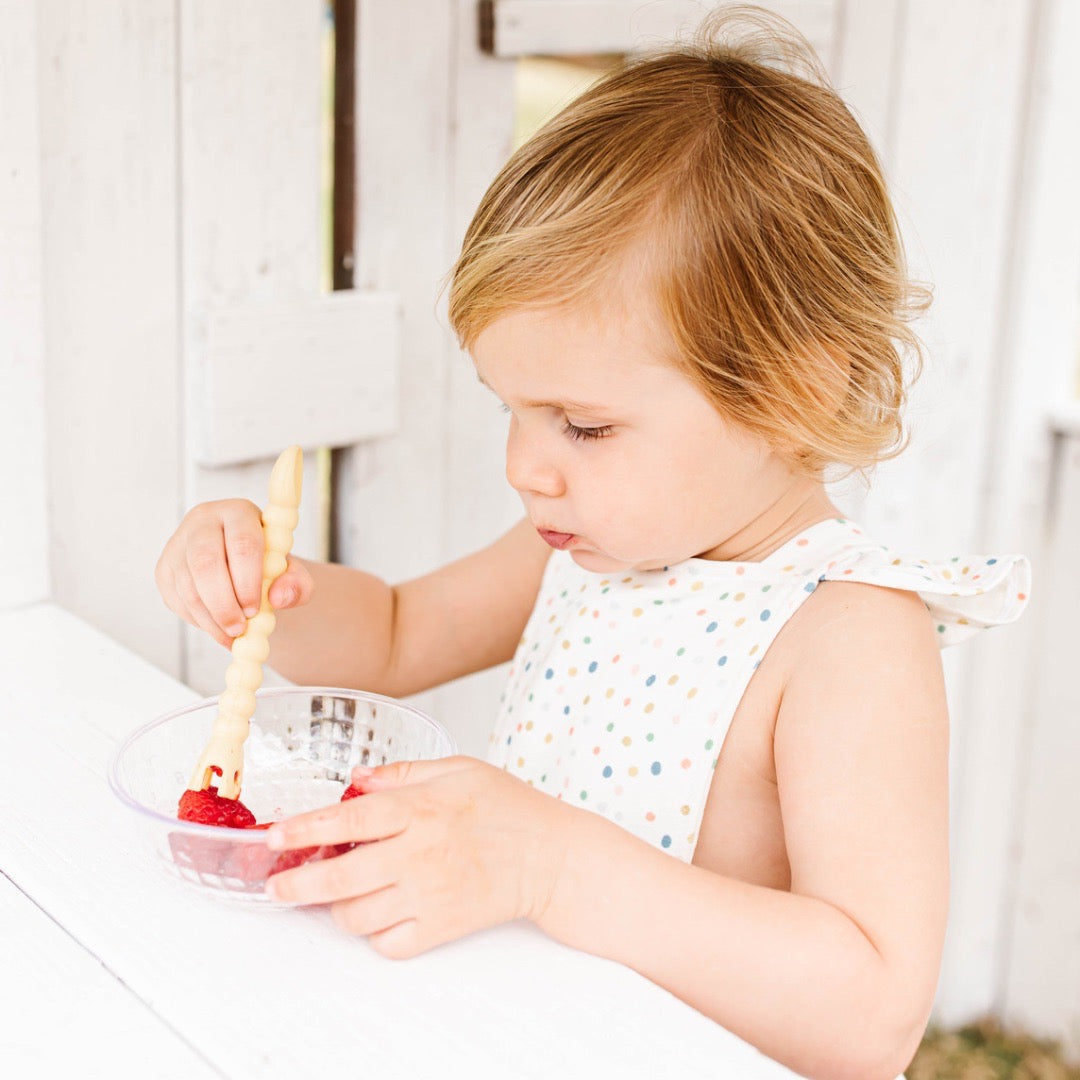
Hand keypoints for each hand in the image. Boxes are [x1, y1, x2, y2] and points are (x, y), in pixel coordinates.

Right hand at [155, 499, 313, 646]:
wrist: (244, 570)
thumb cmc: (270, 567)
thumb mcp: (292, 573)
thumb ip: (297, 584)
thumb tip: (280, 597)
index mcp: (239, 513)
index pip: (242, 543)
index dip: (248, 581)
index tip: (255, 610)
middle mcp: (204, 521)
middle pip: (206, 562)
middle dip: (224, 604)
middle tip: (240, 629)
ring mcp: (179, 544)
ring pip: (189, 586)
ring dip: (211, 619)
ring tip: (233, 635)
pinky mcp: (164, 569)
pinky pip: (177, 600)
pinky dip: (199, 621)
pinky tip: (218, 627)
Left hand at [264, 756, 574, 957]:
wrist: (550, 855)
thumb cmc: (507, 806)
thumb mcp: (457, 769)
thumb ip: (403, 773)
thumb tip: (356, 779)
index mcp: (421, 809)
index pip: (348, 819)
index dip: (304, 829)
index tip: (273, 838)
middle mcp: (419, 854)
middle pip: (340, 877)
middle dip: (297, 885)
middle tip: (278, 887)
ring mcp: (429, 895)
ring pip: (357, 916)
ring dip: (336, 908)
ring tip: (337, 894)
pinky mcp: (441, 928)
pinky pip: (388, 943)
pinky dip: (374, 934)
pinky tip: (378, 914)